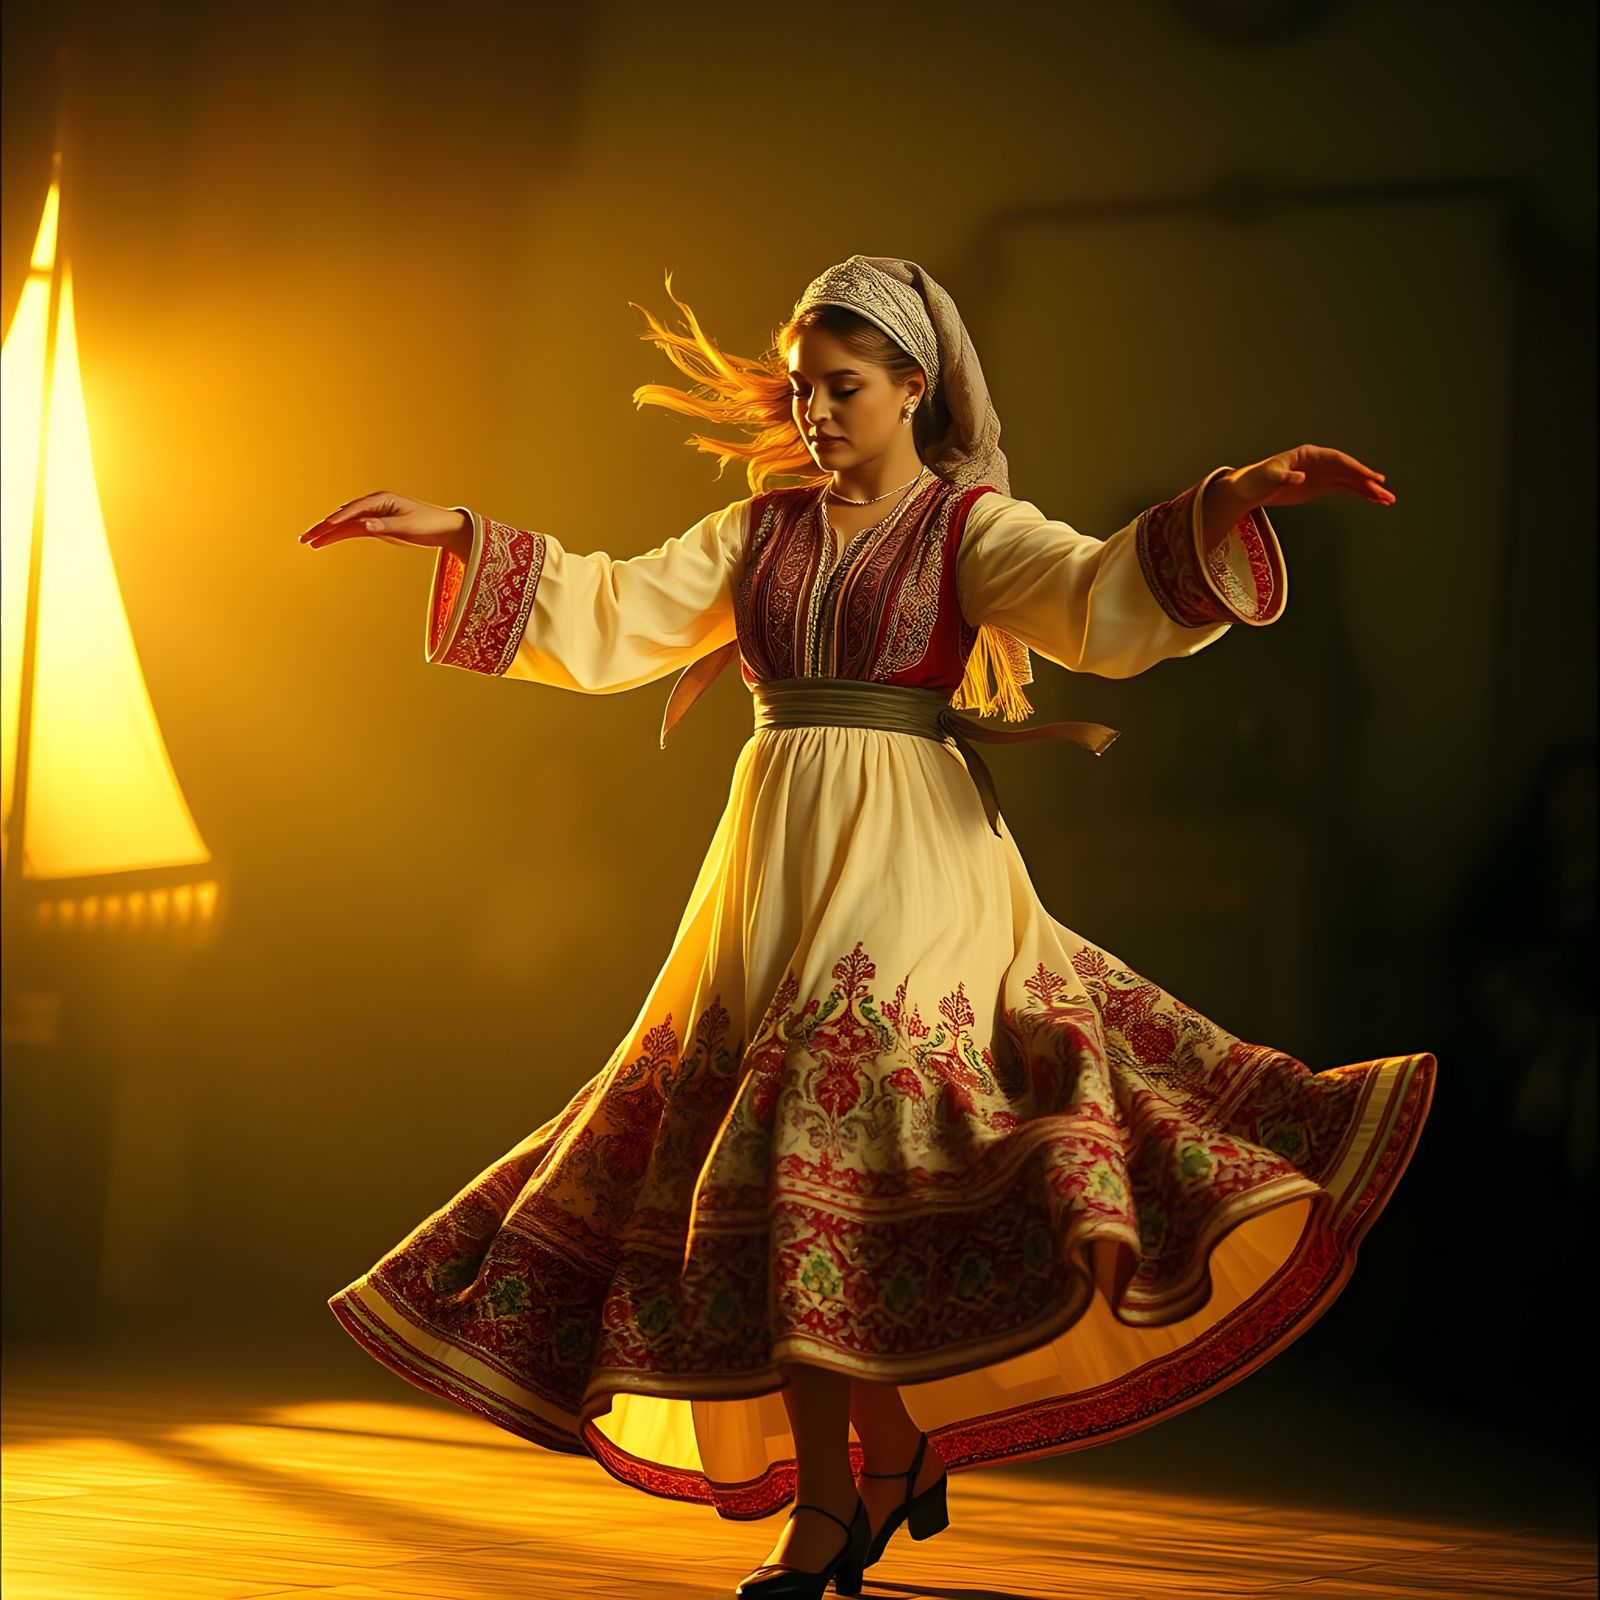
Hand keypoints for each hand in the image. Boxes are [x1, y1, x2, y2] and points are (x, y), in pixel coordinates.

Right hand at [298, 493, 469, 553]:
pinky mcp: (376, 526)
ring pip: (345, 524)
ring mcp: (373, 516)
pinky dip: (339, 535)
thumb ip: (385, 527)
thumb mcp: (408, 527)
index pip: (354, 509)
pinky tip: (324, 540)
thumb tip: (365, 526)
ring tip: (308, 542)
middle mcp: (374, 506)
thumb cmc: (429, 524)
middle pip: (344, 516)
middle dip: (324, 526)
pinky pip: (353, 531)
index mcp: (381, 500)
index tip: (325, 527)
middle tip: (305, 538)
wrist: (444, 528)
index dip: (339, 518)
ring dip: (327, 533)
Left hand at [1228, 445, 1395, 510]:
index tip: (1370, 477)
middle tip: (1384, 491)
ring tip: (1388, 500)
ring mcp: (1324, 473)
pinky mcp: (1324, 486)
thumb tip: (1300, 477)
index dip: (1355, 468)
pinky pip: (1347, 489)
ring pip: (1352, 480)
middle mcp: (1321, 462)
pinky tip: (1375, 501)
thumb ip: (1285, 476)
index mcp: (1310, 454)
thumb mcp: (1270, 477)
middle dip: (1367, 481)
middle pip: (1349, 470)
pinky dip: (1361, 494)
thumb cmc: (1258, 478)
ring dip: (1369, 490)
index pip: (1338, 459)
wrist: (1252, 488)